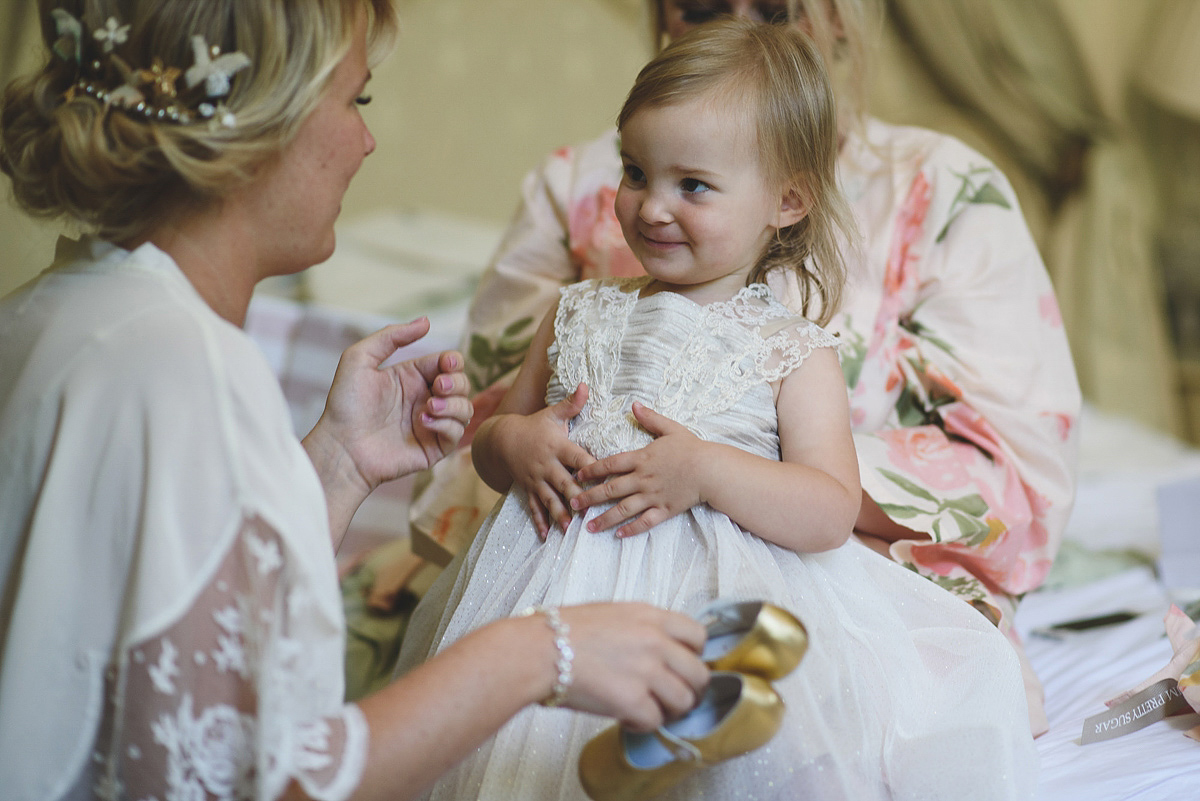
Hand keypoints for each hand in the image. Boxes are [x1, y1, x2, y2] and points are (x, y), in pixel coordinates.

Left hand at [304, 319, 472, 540]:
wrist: (341, 447)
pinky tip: (424, 423)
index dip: (452, 361)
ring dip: (454, 404)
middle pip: (461, 384)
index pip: (446, 364)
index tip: (448, 363)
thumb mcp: (359, 358)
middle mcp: (425, 399)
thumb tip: (427, 321)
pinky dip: (447, 425)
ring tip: (429, 407)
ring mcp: (431, 424)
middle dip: (456, 382)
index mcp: (412, 377)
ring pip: (465, 408)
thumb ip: (391, 336)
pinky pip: (457, 433)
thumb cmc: (345, 404)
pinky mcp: (434, 448)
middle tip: (438, 387)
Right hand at [493, 383, 594, 537]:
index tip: (605, 476)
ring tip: (569, 527)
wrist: (502, 439)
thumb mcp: (552, 414)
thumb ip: (572, 404)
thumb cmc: (534, 426)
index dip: (590, 466)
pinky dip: (540, 522)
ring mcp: (536, 480)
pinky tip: (547, 536)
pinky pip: (534, 508)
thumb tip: (586, 385)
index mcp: (557, 446)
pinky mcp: (528, 490)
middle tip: (588, 510)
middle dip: (575, 496)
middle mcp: (547, 465)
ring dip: (559, 514)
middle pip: (564, 482)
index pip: (577, 457)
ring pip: (549, 499)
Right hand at [557, 603, 708, 730]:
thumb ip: (643, 628)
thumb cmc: (564, 631)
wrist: (539, 650)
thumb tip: (659, 648)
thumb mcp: (613, 613)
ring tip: (647, 708)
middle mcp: (656, 643)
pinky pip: (656, 722)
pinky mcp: (633, 701)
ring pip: (684, 702)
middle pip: (699, 674)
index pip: (699, 637)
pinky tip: (626, 718)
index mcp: (651, 617)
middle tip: (672, 697)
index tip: (680, 666)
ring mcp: (647, 672)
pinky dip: (642, 725)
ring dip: (668, 710)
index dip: (693, 655)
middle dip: (689, 690)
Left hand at [572, 402, 706, 537]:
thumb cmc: (691, 448)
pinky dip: (631, 529)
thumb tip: (634, 405)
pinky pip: (645, 522)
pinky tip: (618, 535)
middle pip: (610, 489)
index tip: (576, 476)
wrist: (711, 470)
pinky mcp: (664, 509)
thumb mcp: (670, 429)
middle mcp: (643, 479)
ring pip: (623, 509)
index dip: (591, 470)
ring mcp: (652, 496)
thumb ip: (650, 418)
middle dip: (589, 498)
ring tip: (588, 527)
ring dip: (604, 519)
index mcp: (641, 459)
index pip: (610, 465)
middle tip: (573, 504)